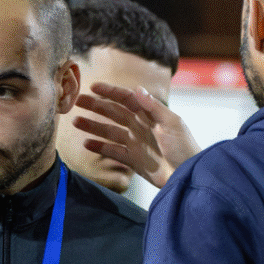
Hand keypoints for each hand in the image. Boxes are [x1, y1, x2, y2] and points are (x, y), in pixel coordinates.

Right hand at [74, 83, 199, 188]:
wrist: (188, 176)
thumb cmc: (184, 148)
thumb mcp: (172, 123)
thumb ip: (154, 107)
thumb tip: (137, 89)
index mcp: (151, 115)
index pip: (127, 99)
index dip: (111, 92)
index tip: (94, 87)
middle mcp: (140, 127)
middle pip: (114, 113)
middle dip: (96, 106)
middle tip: (77, 101)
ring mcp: (135, 144)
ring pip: (109, 132)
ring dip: (93, 126)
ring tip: (75, 122)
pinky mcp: (133, 161)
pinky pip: (112, 152)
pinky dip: (99, 148)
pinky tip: (86, 144)